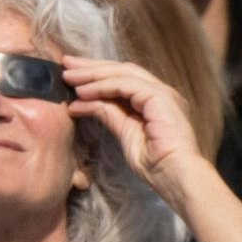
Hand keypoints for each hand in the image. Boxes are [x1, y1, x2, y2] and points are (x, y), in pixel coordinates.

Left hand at [62, 56, 205, 194]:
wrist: (176, 177)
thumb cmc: (157, 165)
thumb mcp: (124, 134)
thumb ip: (108, 115)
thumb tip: (80, 103)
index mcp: (156, 101)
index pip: (123, 79)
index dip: (96, 74)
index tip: (71, 74)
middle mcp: (161, 93)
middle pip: (122, 70)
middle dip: (92, 66)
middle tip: (65, 64)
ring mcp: (163, 93)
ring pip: (123, 73)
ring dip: (93, 74)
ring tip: (69, 77)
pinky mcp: (160, 97)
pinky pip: (126, 85)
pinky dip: (102, 86)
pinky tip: (83, 91)